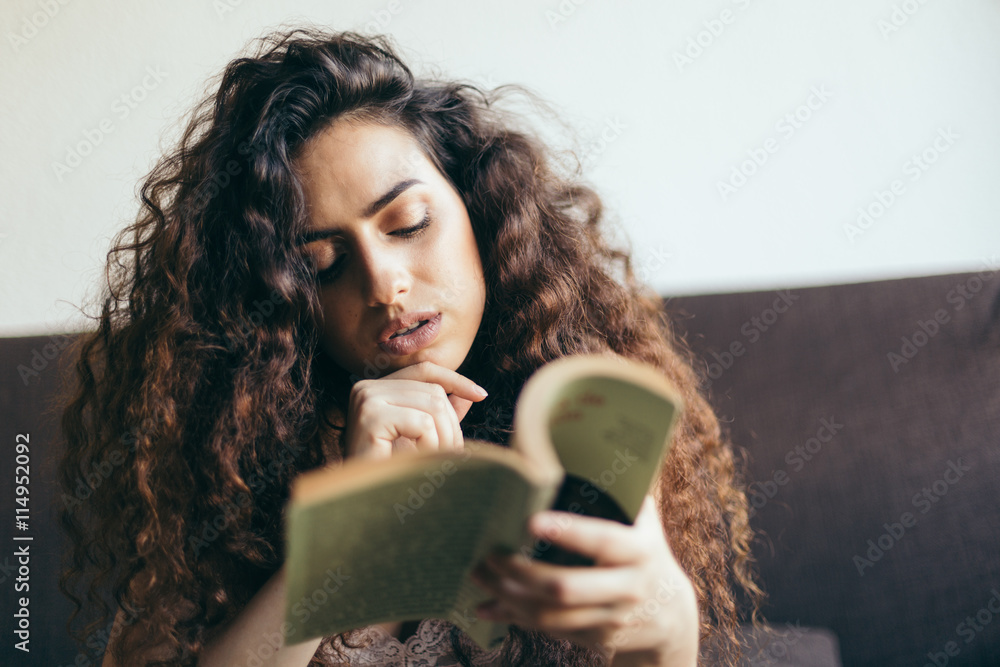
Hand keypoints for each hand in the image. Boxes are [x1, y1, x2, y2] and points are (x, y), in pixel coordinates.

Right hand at [344, 361, 487, 459]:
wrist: (362, 500)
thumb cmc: (388, 470)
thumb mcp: (419, 437)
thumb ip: (440, 415)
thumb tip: (471, 394)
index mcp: (376, 387)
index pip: (424, 371)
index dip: (455, 379)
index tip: (481, 395)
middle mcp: (366, 387)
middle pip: (433, 391)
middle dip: (451, 424)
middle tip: (453, 453)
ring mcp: (366, 399)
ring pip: (432, 406)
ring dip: (442, 438)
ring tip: (434, 460)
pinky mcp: (370, 417)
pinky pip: (421, 423)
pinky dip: (429, 445)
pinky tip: (416, 460)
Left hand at [471, 496, 698, 665]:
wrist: (668, 611)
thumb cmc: (640, 547)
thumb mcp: (639, 519)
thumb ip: (613, 489)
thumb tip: (563, 446)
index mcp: (640, 550)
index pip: (604, 542)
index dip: (570, 533)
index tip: (532, 522)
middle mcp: (629, 587)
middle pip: (566, 588)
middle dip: (521, 572)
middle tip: (490, 553)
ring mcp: (612, 618)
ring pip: (551, 615)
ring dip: (509, 596)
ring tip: (480, 574)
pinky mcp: (596, 639)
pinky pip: (549, 630)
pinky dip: (514, 617)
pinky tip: (488, 603)